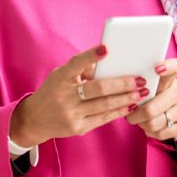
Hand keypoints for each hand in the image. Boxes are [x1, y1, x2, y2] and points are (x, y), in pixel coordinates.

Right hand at [10, 44, 149, 146]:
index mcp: (60, 78)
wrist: (35, 120)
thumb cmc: (53, 91)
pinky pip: (103, 118)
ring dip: (126, 98)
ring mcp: (71, 114)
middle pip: (98, 88)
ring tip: (141, 92)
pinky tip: (131, 105)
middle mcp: (64, 96)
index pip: (76, 64)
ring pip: (104, 105)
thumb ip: (80, 70)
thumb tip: (108, 63)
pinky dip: (118, 111)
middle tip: (140, 79)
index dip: (90, 56)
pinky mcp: (78, 128)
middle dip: (122, 84)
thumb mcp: (60, 76)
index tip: (106, 49)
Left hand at [126, 59, 176, 144]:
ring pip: (153, 123)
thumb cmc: (162, 97)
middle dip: (134, 115)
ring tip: (140, 120)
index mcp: (172, 79)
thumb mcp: (157, 88)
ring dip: (141, 124)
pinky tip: (149, 127)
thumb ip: (145, 86)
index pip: (174, 67)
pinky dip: (149, 132)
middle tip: (129, 114)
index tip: (157, 69)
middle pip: (151, 108)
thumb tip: (124, 92)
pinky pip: (160, 134)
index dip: (167, 67)